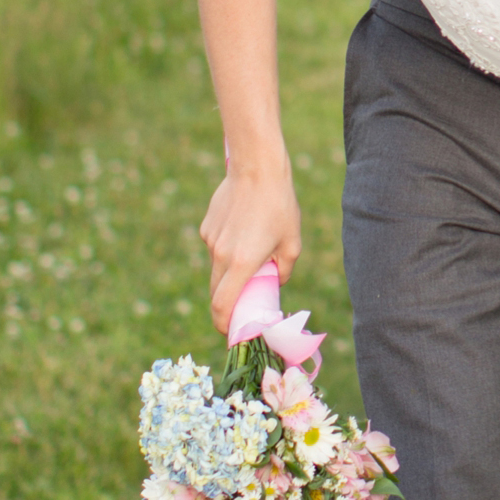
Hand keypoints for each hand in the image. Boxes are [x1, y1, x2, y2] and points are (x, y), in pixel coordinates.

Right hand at [203, 162, 301, 340]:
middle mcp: (221, 254)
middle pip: (216, 292)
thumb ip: (283, 270)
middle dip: (226, 305)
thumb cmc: (280, 205)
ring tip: (252, 253)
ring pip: (216, 268)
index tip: (230, 331)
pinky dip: (227, 250)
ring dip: (230, 272)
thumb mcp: (292, 242)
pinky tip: (244, 230)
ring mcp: (210, 240)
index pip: (222, 305)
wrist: (256, 168)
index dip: (223, 324)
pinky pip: (216, 247)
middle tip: (243, 305)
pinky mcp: (207, 226)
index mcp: (242, 263)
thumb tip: (275, 282)